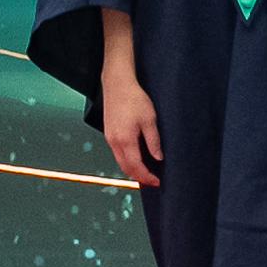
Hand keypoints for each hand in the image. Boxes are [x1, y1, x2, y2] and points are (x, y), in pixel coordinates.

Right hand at [99, 68, 164, 188]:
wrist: (117, 85)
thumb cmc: (135, 100)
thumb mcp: (150, 120)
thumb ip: (154, 141)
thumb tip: (158, 158)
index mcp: (125, 140)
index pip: (136, 166)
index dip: (147, 177)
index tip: (157, 182)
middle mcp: (114, 142)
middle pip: (125, 168)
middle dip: (139, 177)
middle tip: (153, 181)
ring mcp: (109, 138)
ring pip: (120, 161)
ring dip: (132, 170)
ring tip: (146, 173)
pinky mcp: (109, 133)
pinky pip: (117, 153)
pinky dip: (127, 160)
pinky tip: (136, 159)